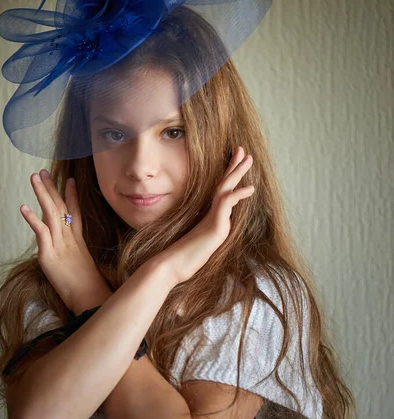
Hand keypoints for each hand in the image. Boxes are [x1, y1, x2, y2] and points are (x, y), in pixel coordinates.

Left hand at [20, 170, 109, 312]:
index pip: (75, 213)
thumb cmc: (89, 288)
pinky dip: (32, 219)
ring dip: (42, 193)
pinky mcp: (50, 254)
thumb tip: (70, 257)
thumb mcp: (85, 268)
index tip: (69, 180)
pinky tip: (23, 207)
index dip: (72, 196)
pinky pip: (41, 232)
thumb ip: (76, 257)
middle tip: (43, 172)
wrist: (90, 297)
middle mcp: (70, 239)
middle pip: (61, 207)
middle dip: (52, 188)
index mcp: (79, 241)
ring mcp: (60, 245)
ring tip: (34, 178)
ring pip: (51, 213)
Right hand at [155, 146, 254, 285]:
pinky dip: (237, 194)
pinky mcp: (214, 227)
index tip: (237, 162)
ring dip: (237, 172)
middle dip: (234, 167)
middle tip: (241, 150)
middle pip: (224, 184)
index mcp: (209, 217)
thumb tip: (215, 236)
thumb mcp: (203, 247)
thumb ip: (210, 238)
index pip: (221, 192)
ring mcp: (212, 219)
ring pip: (225, 189)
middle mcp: (210, 214)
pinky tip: (249, 189)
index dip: (229, 176)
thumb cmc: (183, 260)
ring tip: (247, 158)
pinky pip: (226, 205)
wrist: (169, 268)